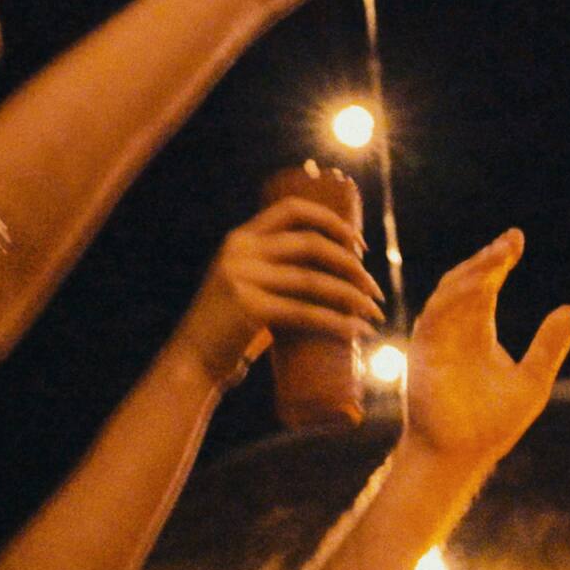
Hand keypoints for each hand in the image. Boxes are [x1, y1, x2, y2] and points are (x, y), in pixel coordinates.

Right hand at [170, 199, 382, 386]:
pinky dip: (339, 323)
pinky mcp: (249, 309)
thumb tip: (336, 265)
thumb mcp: (246, 282)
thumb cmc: (232, 326)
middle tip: (375, 289)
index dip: (332, 221)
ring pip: (315, 281)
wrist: (194, 360)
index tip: (360, 246)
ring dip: (354, 297)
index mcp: (241, 238)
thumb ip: (276, 268)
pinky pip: (307, 313)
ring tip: (375, 313)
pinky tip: (358, 331)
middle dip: (353, 266)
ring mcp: (242, 278)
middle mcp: (240, 251)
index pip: (293, 210)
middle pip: (312, 244)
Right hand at [402, 229, 569, 467]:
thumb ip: (549, 346)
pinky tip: (479, 284)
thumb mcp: (532, 379)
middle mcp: (456, 329)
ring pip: (451, 292)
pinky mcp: (424, 351)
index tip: (517, 240)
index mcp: (478, 332)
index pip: (487, 287)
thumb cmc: (493, 424)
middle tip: (512, 241)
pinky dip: (456, 297)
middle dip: (488, 259)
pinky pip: (437, 314)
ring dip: (474, 271)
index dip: (499, 262)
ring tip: (500, 255)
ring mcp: (438, 338)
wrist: (462, 455)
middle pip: (469, 282)